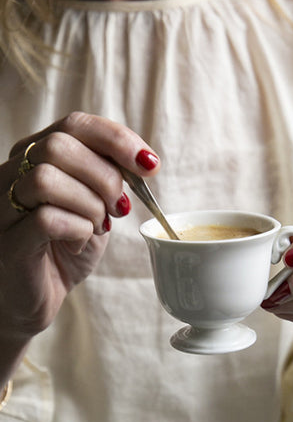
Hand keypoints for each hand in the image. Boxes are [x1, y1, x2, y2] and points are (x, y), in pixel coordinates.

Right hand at [0, 112, 159, 343]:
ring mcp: (2, 207)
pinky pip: (45, 219)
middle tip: (118, 207)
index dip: (117, 139)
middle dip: (105, 177)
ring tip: (97, 227)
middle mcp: (11, 173)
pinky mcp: (7, 242)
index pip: (75, 124)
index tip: (149, 165)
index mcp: (36, 156)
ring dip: (89, 206)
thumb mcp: (95, 204)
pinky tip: (77, 243)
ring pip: (47, 179)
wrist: (35, 297)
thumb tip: (144, 161)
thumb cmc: (65, 246)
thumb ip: (110, 177)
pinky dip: (77, 230)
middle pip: (60, 146)